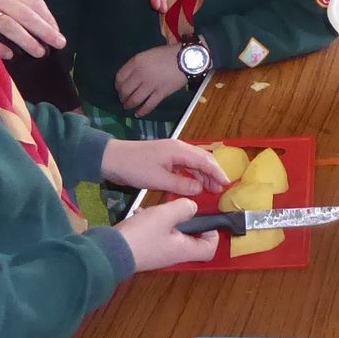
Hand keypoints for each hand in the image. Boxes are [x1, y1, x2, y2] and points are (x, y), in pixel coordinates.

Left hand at [103, 137, 229, 195]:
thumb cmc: (134, 167)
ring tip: (210, 189)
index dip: (217, 173)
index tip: (227, 185)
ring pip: (194, 162)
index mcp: (179, 150)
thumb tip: (199, 188)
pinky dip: (192, 174)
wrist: (111, 158)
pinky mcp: (165, 158)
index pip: (205, 161)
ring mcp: (171, 152)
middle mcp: (178, 148)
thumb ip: (181, 184)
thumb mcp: (158, 180)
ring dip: (203, 175)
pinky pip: (185, 165)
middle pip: (202, 159)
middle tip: (220, 190)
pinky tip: (194, 184)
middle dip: (213, 173)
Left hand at [114, 44, 188, 115]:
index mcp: (136, 62)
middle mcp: (141, 74)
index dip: (117, 85)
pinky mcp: (160, 94)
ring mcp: (150, 85)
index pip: (120, 77)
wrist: (186, 59)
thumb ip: (137, 64)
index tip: (119, 88)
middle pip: (125, 90)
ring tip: (127, 107)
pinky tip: (138, 114)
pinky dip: (142, 111)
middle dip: (122, 97)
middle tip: (123, 99)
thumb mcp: (148, 54)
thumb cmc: (167, 54)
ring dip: (128, 105)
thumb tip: (130, 76)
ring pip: (134, 99)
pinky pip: (148, 105)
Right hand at [116, 196, 218, 270]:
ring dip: (167, 220)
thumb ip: (183, 208)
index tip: (203, 218)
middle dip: (187, 222)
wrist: (109, 251)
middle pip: (190, 240)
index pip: (210, 249)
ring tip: (157, 209)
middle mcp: (173, 255)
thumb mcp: (165, 215)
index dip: (212, 234)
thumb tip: (192, 208)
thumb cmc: (142, 234)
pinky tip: (140, 213)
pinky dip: (153, 224)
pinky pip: (156, 235)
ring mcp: (158, 254)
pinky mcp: (145, 250)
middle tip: (180, 209)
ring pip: (171, 235)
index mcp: (183, 250)